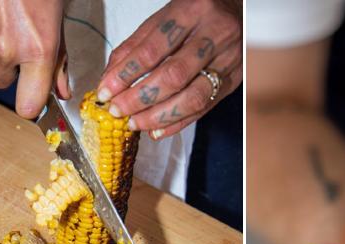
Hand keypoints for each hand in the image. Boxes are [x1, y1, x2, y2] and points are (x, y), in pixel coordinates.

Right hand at [0, 0, 68, 117]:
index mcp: (37, 48)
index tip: (33, 100)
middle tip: (19, 37)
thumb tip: (60, 90)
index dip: (31, 104)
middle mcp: (6, 47)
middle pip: (0, 81)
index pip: (29, 105)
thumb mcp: (58, 15)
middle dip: (8, 67)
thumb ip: (58, 58)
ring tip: (7, 9)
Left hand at [96, 0, 240, 139]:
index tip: (106, 91)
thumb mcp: (163, 17)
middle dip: (140, 98)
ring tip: (135, 123)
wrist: (238, 9)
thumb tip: (109, 79)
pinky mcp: (234, 79)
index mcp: (192, 11)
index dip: (126, 74)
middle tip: (118, 110)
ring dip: (159, 116)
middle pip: (174, 76)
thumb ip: (135, 46)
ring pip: (192, 97)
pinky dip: (178, 123)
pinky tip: (157, 130)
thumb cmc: (195, 13)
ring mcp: (229, 58)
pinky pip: (204, 108)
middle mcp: (215, 34)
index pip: (152, 49)